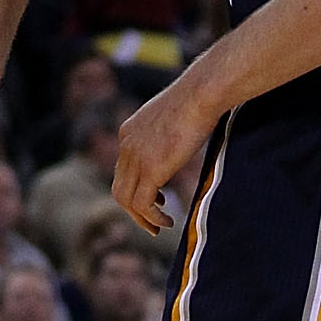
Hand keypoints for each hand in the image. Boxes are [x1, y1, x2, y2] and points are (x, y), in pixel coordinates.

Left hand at [114, 72, 213, 237]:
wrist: (201, 93)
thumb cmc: (196, 99)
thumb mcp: (171, 118)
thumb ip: (165, 135)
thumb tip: (178, 144)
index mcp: (129, 132)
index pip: (123, 169)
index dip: (137, 188)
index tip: (157, 198)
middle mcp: (126, 145)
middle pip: (120, 187)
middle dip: (134, 209)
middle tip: (152, 222)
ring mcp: (136, 157)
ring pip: (125, 200)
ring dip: (141, 218)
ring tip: (159, 227)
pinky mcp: (150, 169)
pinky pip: (142, 204)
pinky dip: (152, 217)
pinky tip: (167, 221)